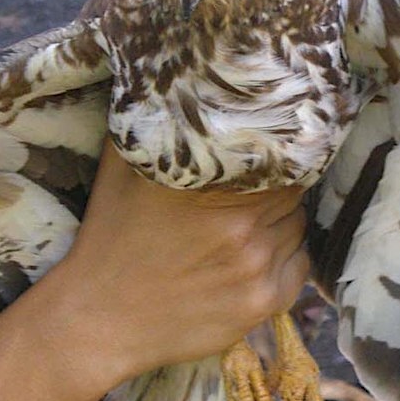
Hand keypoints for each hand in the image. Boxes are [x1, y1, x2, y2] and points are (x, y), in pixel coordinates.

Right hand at [59, 140, 308, 378]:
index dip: (274, 154)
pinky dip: (286, 259)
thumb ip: (153, 121)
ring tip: (247, 228)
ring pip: (297, 227)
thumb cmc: (111, 236)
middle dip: (277, 189)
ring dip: (281, 223)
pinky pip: (299, 266)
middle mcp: (241, 226)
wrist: (100, 318)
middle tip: (252, 195)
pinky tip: (253, 258)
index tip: (263, 156)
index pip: (278, 156)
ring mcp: (254, 268)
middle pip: (292, 191)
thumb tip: (177, 83)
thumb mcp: (120, 167)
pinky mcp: (260, 305)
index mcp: (211, 186)